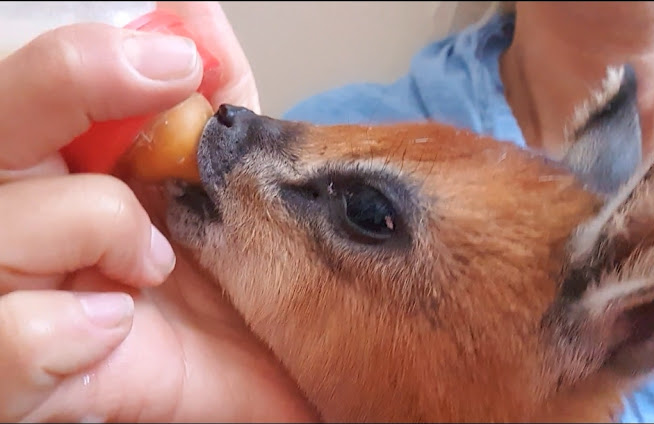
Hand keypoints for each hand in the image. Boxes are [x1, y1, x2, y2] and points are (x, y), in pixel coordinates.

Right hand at [0, 2, 316, 421]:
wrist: (240, 368)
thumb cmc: (220, 280)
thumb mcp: (224, 188)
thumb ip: (212, 106)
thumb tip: (197, 17)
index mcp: (57, 160)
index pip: (35, 80)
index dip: (88, 56)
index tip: (179, 60)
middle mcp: (11, 209)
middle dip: (72, 81)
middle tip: (169, 80)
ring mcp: (0, 286)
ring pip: (4, 225)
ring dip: (100, 227)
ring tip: (153, 264)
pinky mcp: (3, 371)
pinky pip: (12, 336)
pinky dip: (71, 329)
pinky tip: (112, 328)